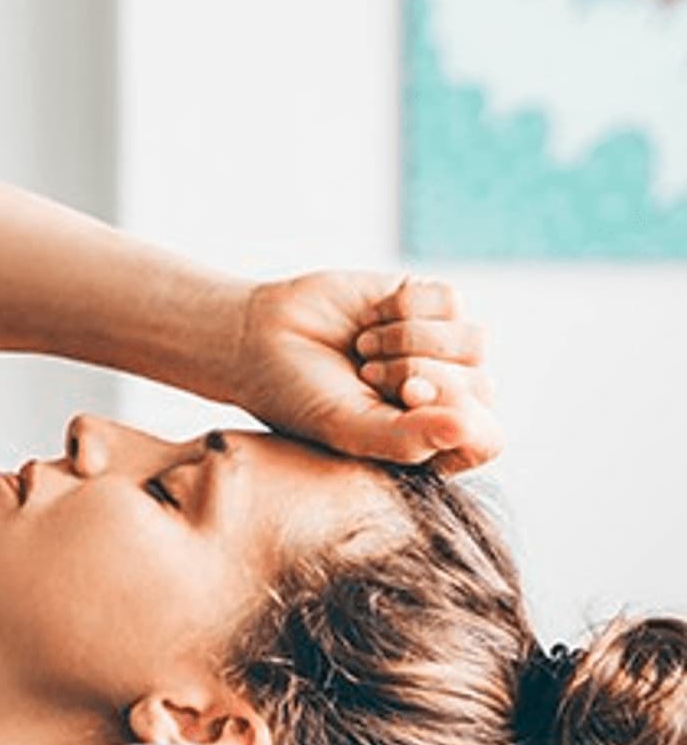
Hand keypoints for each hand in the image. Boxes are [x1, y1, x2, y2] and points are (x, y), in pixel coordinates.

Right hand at [231, 272, 501, 474]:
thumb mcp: (348, 429)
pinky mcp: (429, 304)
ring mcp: (441, 351)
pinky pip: (450, 301)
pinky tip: (369, 319)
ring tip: (365, 349)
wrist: (260, 338)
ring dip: (410, 342)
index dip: (453, 416)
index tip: (404, 399)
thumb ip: (408, 439)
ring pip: (473, 342)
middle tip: (365, 375)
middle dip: (417, 375)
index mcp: (430, 444)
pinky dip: (403, 308)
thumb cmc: (299, 397)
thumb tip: (468, 427)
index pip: (485, 438)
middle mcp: (444, 399)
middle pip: (480, 387)